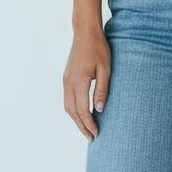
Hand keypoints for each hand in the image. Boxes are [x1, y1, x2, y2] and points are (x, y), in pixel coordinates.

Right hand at [62, 26, 110, 141]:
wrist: (85, 33)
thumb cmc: (98, 49)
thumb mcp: (105, 69)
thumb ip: (102, 90)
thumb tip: (99, 109)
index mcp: (78, 81)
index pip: (82, 110)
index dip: (89, 124)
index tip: (96, 133)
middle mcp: (68, 83)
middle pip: (72, 112)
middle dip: (81, 126)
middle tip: (91, 138)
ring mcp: (65, 81)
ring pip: (67, 107)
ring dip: (76, 120)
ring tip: (86, 129)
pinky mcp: (66, 78)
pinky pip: (67, 100)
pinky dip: (73, 111)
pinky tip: (81, 115)